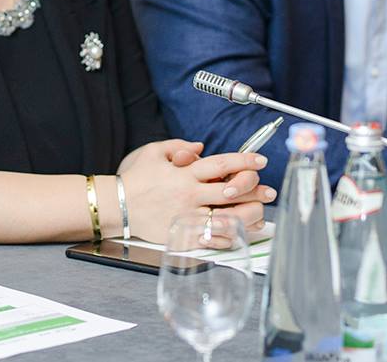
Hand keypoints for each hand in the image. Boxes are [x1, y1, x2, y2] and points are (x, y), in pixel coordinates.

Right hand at [118, 142, 274, 242]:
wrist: (117, 205)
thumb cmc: (135, 178)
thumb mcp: (154, 152)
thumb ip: (179, 146)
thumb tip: (201, 146)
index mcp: (185, 173)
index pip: (221, 164)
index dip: (244, 160)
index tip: (261, 160)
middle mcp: (190, 194)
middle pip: (232, 192)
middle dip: (256, 190)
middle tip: (269, 191)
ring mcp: (188, 216)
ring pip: (228, 217)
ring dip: (249, 215)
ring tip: (260, 213)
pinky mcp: (183, 235)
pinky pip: (213, 239)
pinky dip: (230, 237)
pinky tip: (241, 233)